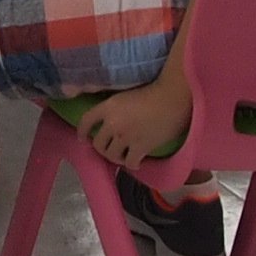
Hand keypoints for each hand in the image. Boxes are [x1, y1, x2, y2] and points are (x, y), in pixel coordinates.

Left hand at [76, 70, 191, 168]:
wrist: (173, 99)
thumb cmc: (153, 91)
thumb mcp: (125, 95)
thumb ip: (113, 107)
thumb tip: (107, 120)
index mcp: (108, 106)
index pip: (85, 121)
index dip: (82, 131)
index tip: (83, 138)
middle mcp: (113, 123)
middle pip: (97, 144)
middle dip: (102, 148)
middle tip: (110, 148)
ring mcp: (126, 137)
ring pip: (112, 156)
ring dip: (117, 157)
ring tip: (123, 155)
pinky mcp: (140, 147)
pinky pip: (130, 163)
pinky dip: (132, 164)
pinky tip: (137, 161)